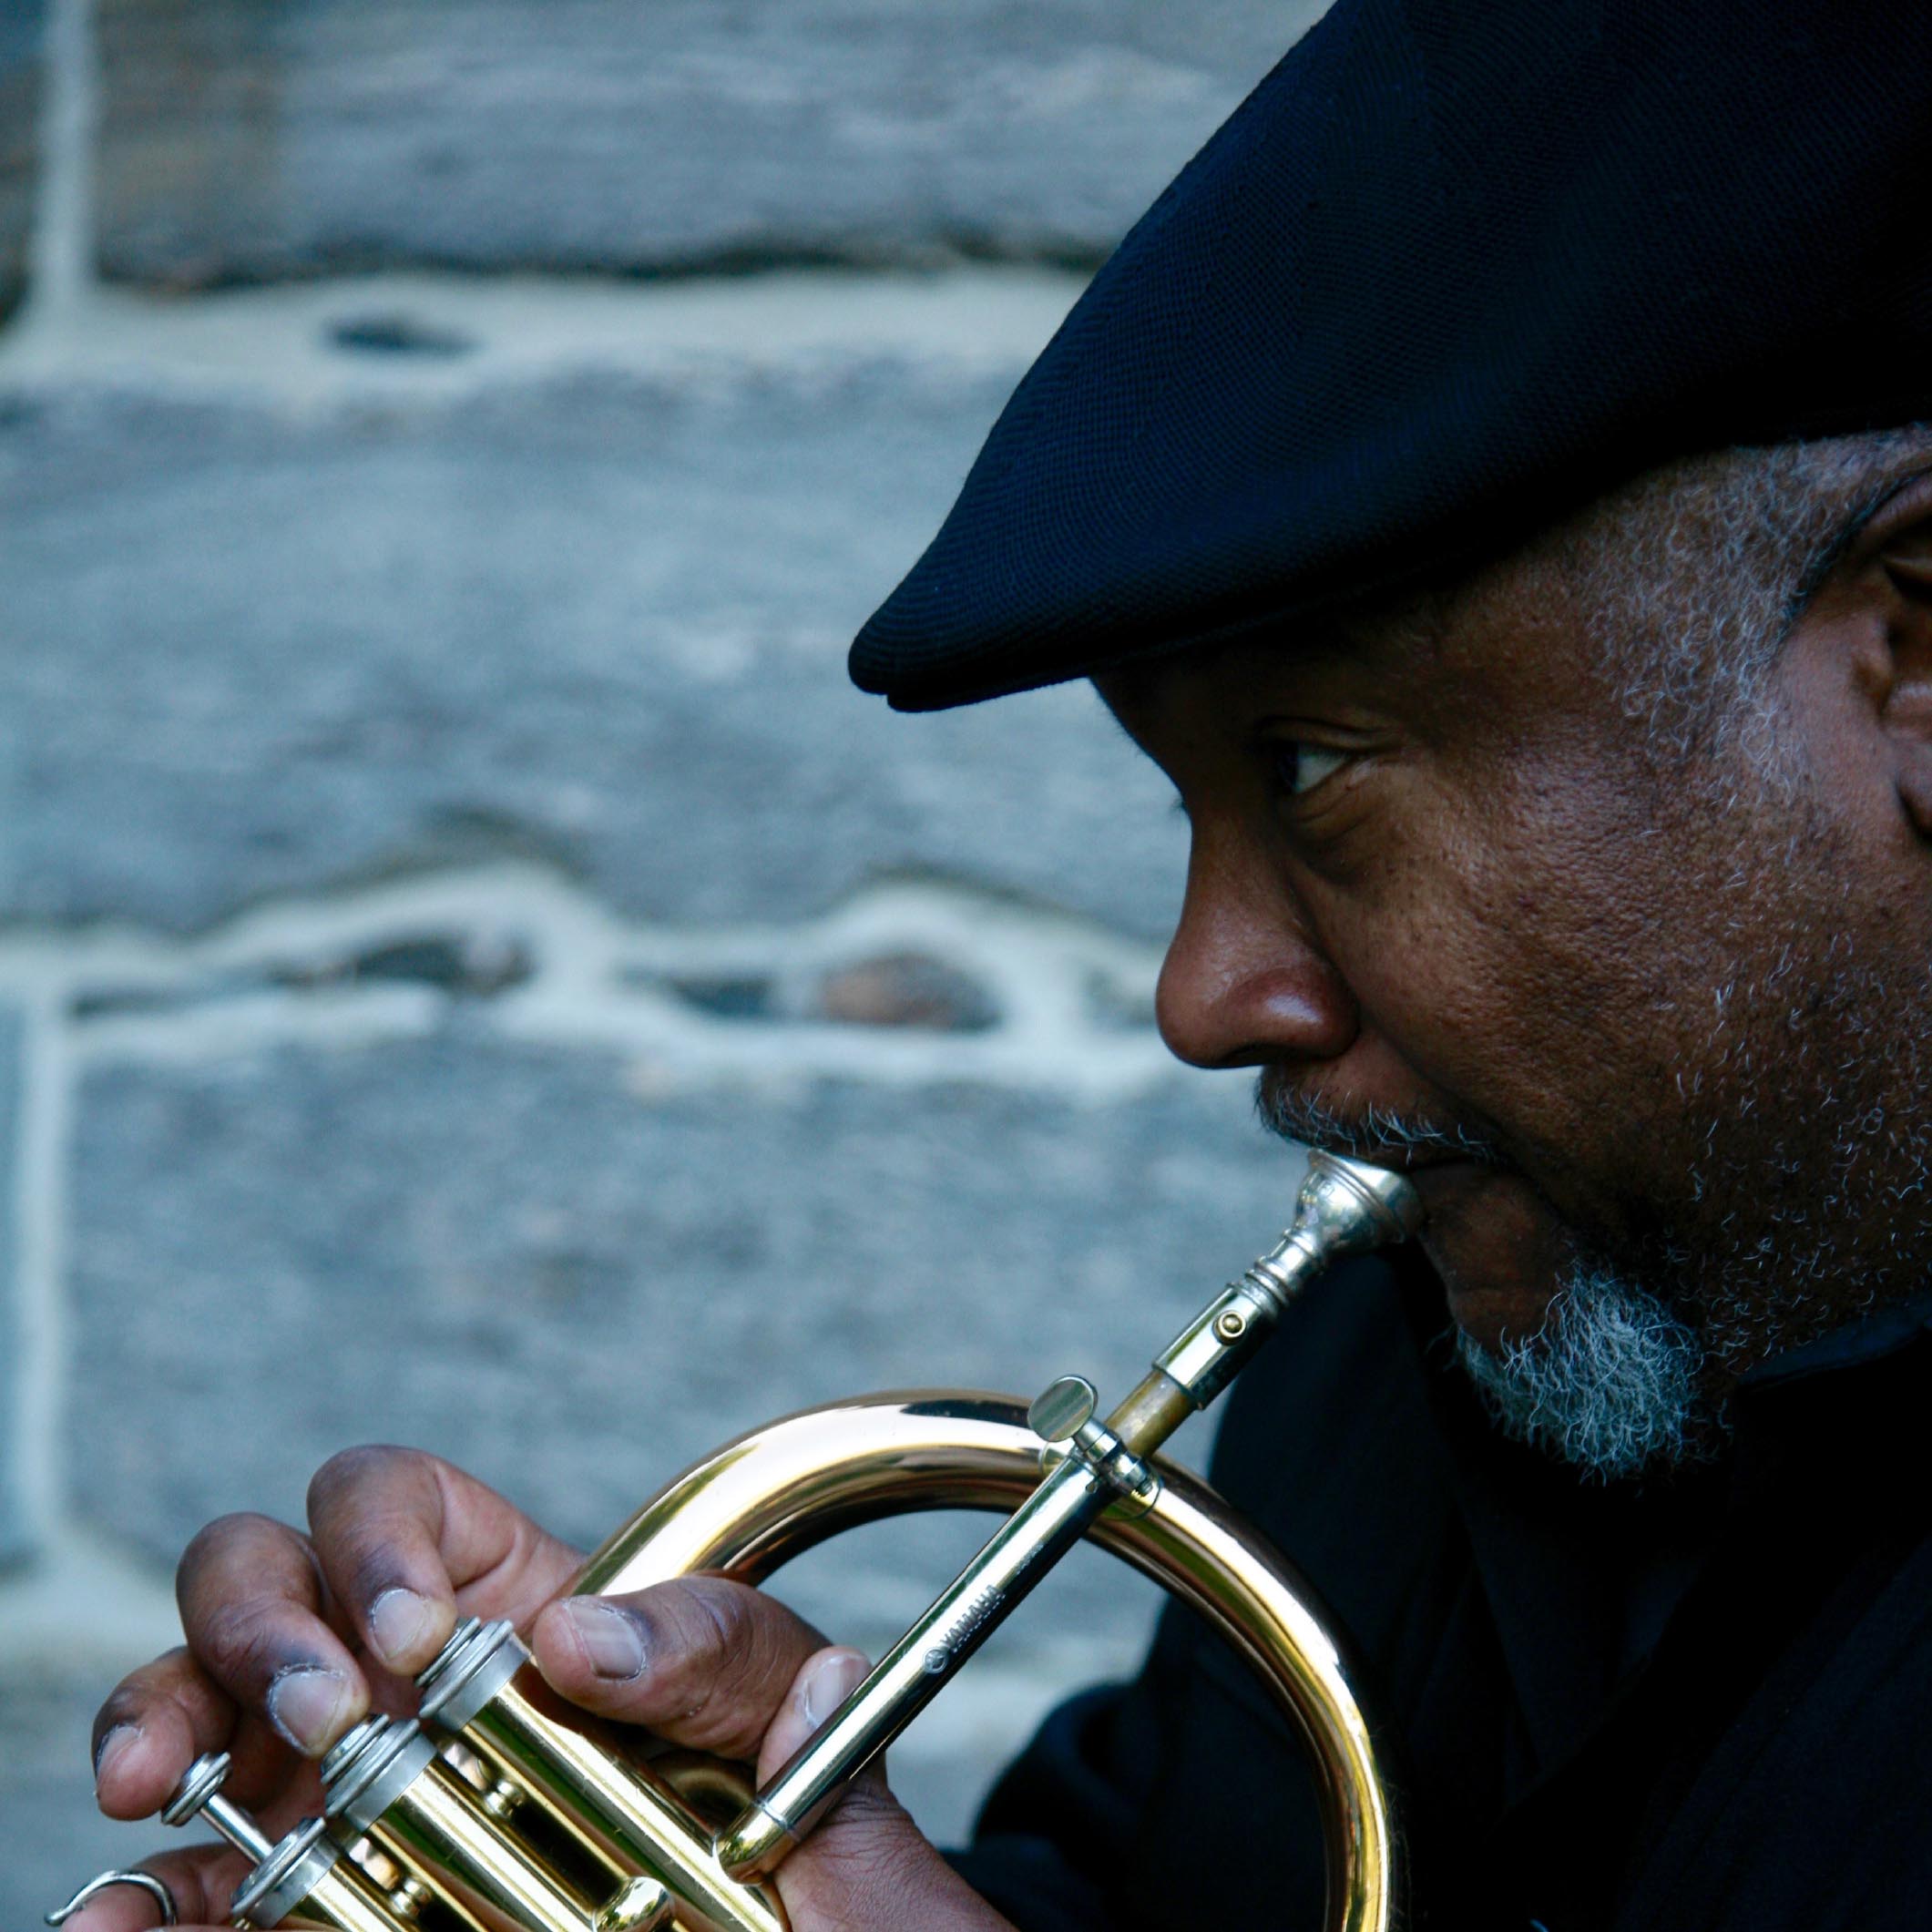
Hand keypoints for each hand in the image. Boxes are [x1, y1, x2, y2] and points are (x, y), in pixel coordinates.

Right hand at [74, 1446, 1011, 1930]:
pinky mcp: (294, 1897)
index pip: (400, 1497)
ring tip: (157, 1784)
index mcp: (503, 1597)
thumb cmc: (777, 1820)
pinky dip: (140, 1894)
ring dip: (163, 1718)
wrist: (769, 1918)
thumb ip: (729, 1654)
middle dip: (262, 1622)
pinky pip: (185, 1881)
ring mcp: (326, 1783)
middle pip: (262, 1572)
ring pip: (191, 1704)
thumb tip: (594, 1636)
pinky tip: (119, 1919)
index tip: (415, 1629)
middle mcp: (391, 1671)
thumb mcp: (781, 1719)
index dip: (381, 1534)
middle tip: (325, 1715)